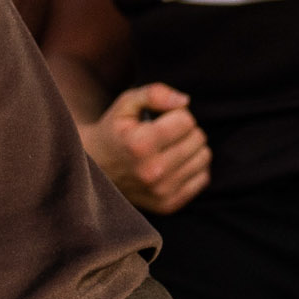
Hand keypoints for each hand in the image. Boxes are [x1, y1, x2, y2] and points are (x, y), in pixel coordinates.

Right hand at [79, 83, 209, 213]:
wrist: (95, 170)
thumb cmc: (115, 131)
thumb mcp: (125, 104)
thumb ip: (154, 94)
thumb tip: (185, 101)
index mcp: (139, 145)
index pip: (186, 121)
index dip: (175, 114)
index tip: (159, 119)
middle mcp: (152, 172)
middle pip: (198, 139)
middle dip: (184, 130)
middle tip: (164, 133)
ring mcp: (161, 192)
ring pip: (204, 157)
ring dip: (190, 148)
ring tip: (168, 148)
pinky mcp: (168, 204)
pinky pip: (203, 178)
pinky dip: (192, 167)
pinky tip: (172, 164)